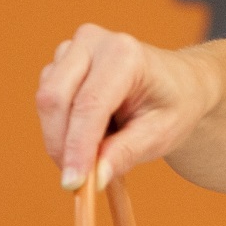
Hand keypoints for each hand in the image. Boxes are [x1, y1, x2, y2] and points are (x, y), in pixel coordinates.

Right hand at [35, 24, 217, 189]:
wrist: (178, 82)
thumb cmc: (173, 105)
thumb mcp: (161, 134)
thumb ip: (126, 153)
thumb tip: (95, 178)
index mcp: (124, 54)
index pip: (89, 105)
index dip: (77, 147)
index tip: (73, 184)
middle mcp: (93, 42)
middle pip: (55, 98)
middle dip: (60, 144)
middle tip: (76, 181)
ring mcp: (73, 48)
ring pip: (47, 101)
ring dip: (61, 136)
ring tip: (98, 148)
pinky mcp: (61, 60)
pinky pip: (47, 100)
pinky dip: (61, 126)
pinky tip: (90, 131)